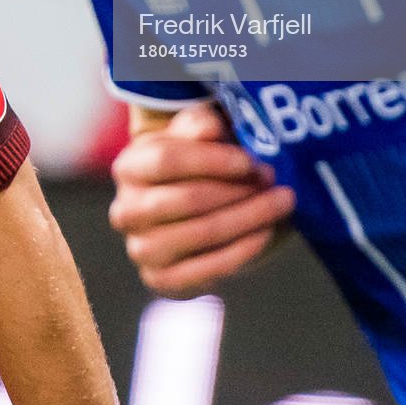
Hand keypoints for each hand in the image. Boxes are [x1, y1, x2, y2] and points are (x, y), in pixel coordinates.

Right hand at [108, 101, 294, 297]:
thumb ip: (200, 125)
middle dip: (237, 190)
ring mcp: (141, 249)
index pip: (165, 161)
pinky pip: (207, 269)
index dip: (211, 160)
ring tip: (279, 204)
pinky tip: (265, 232)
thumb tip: (211, 129)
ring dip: (247, 218)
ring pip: (201, 234)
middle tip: (272, 179)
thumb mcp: (195, 135)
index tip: (249, 160)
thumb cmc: (196, 162)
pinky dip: (242, 250)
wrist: (190, 208)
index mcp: (128, 168)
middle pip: (187, 200)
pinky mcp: (162, 280)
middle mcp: (126, 211)